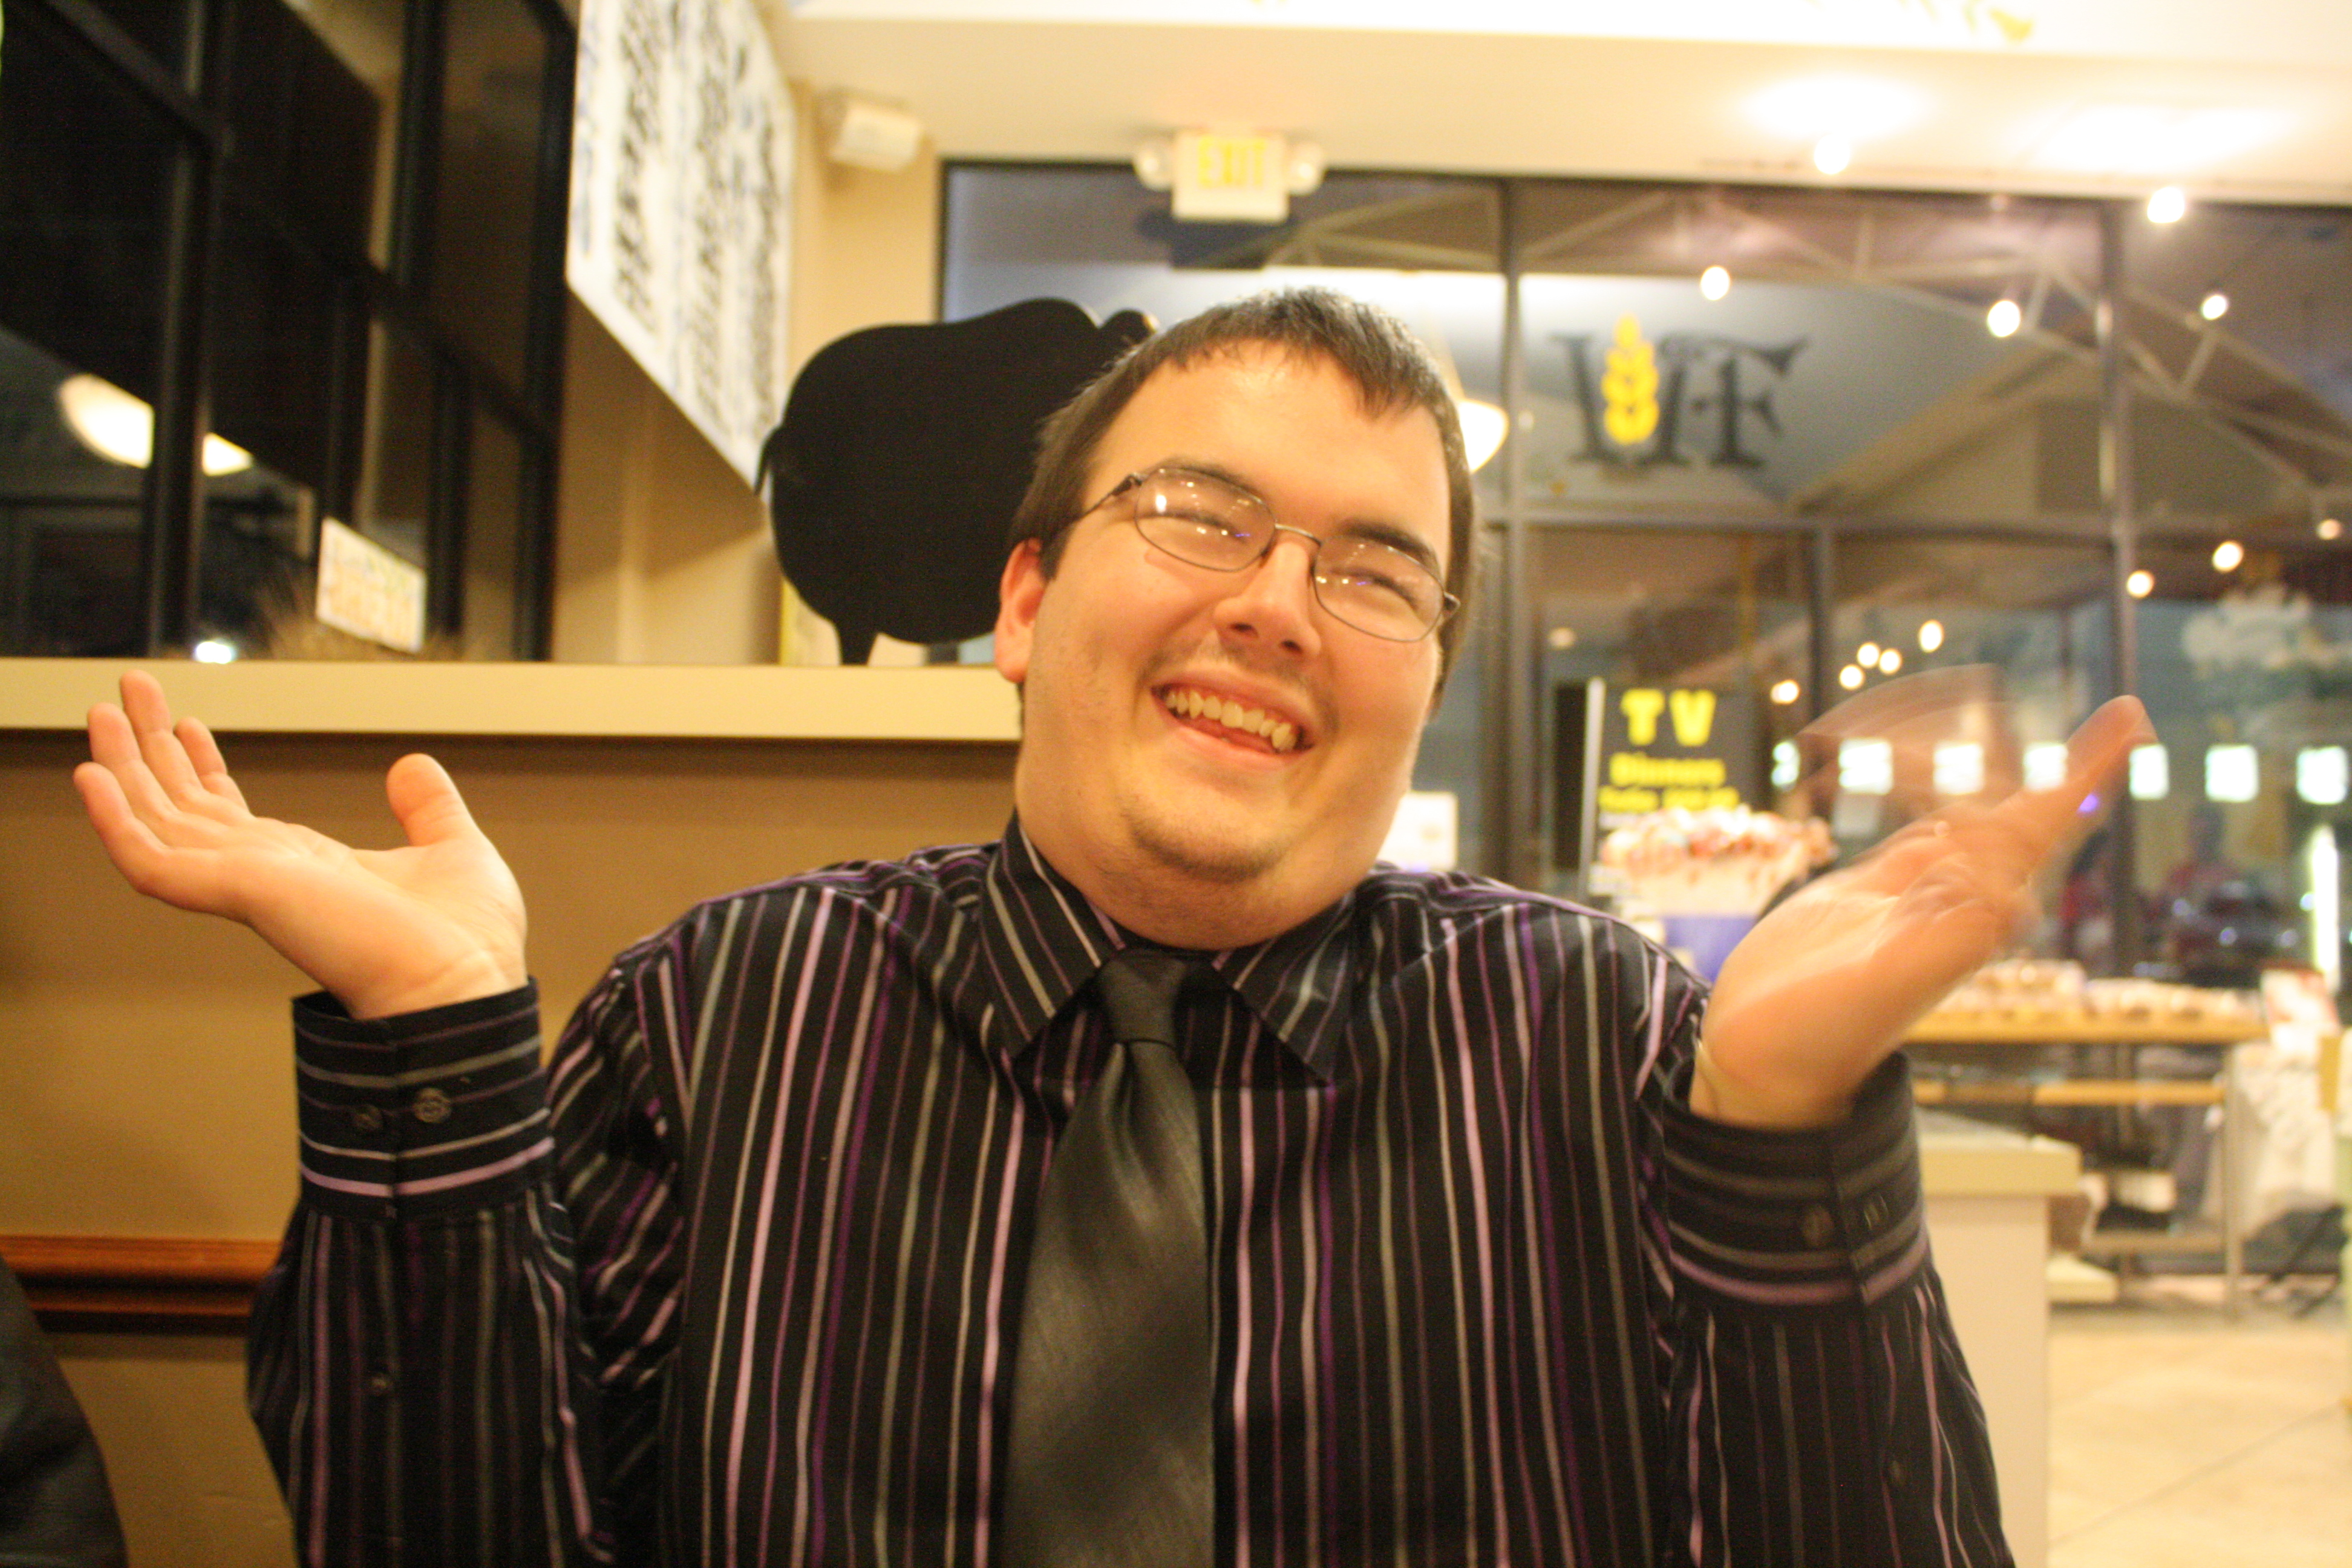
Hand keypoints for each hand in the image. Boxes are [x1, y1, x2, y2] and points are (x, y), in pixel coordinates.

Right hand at [75, 670, 526, 1019]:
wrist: (466, 987)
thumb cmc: (466, 942)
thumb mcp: (450, 848)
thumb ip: (427, 807)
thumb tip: (412, 766)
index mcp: (307, 868)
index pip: (232, 814)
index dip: (204, 767)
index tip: (187, 724)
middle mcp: (268, 876)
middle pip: (185, 806)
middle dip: (153, 749)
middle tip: (129, 691)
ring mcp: (248, 885)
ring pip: (159, 822)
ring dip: (124, 767)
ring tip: (100, 712)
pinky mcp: (240, 893)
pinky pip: (155, 861)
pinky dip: (118, 822)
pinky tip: (93, 778)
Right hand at [1694, 694, 2150, 1128]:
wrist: (1767, 1061)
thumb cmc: (1817, 1038)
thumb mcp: (1877, 993)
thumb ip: (1935, 948)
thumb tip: (2005, 899)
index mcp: (1974, 922)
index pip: (2042, 831)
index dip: (2086, 774)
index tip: (2130, 716)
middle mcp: (1960, 901)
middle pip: (2003, 803)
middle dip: (1994, 745)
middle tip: (2010, 701)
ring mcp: (1920, 891)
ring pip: (1959, 800)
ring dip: (1940, 753)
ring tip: (1898, 722)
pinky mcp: (1874, 887)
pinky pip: (1915, 818)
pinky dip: (1906, 778)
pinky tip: (1908, 759)